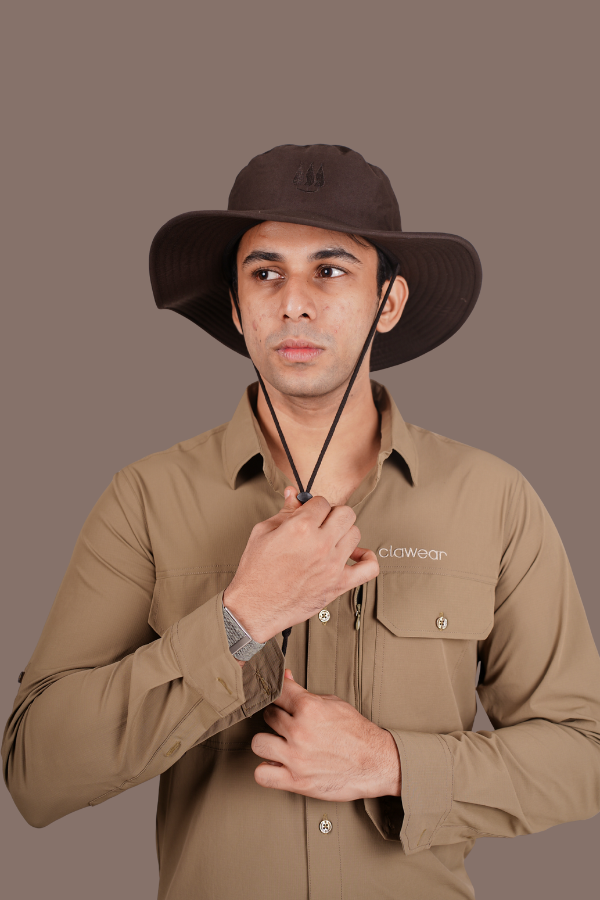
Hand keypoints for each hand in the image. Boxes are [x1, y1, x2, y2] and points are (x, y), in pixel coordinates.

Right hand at [223, 488, 378, 642]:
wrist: (255, 607)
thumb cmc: (256, 572)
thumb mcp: (263, 533)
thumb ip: (284, 512)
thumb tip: (293, 494)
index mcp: (300, 528)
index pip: (322, 501)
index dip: (314, 505)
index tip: (309, 513)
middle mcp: (320, 544)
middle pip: (345, 513)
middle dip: (332, 514)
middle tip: (321, 523)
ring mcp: (333, 565)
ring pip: (356, 533)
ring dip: (344, 533)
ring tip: (331, 540)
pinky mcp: (339, 584)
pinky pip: (369, 568)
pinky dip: (368, 559)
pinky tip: (356, 555)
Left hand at [251, 669, 401, 800]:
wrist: (375, 762)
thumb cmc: (356, 733)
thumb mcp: (333, 703)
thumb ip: (305, 692)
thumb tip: (286, 677)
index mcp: (309, 708)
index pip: (277, 692)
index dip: (278, 694)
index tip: (279, 699)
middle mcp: (299, 731)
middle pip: (268, 716)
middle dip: (277, 718)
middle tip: (288, 724)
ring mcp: (295, 757)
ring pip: (258, 743)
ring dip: (268, 743)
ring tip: (280, 744)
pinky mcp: (296, 781)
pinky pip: (262, 775)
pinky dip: (267, 771)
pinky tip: (278, 765)